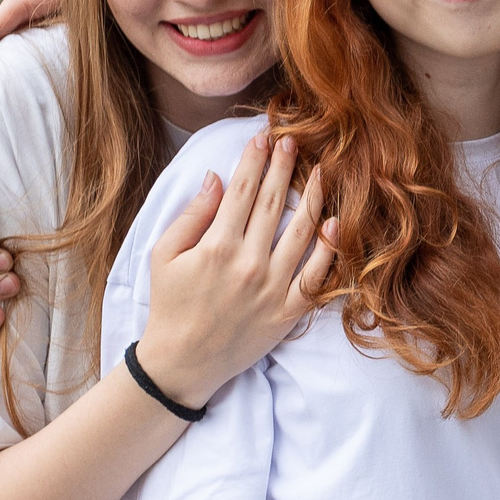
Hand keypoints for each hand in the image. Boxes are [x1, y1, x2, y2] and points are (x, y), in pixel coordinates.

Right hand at [135, 128, 336, 408]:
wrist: (183, 363)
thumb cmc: (170, 306)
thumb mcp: (164, 256)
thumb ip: (191, 216)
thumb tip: (216, 178)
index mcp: (217, 247)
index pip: (242, 192)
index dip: (255, 161)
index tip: (264, 137)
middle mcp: (249, 265)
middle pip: (273, 204)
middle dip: (285, 167)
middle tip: (295, 140)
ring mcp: (273, 289)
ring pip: (303, 234)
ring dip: (313, 198)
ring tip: (322, 171)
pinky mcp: (289, 313)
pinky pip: (317, 277)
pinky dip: (330, 250)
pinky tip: (336, 223)